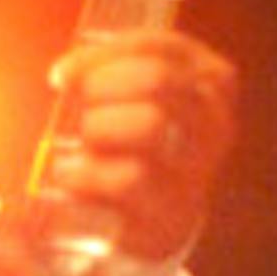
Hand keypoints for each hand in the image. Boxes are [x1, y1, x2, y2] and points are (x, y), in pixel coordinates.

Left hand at [41, 29, 237, 261]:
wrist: (159, 226)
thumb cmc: (138, 147)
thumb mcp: (139, 100)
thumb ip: (110, 74)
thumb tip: (63, 75)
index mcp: (210, 83)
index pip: (163, 48)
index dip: (105, 54)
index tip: (62, 75)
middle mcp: (214, 124)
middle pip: (159, 79)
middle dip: (104, 86)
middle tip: (79, 107)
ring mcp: (198, 172)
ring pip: (150, 124)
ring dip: (100, 127)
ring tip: (82, 145)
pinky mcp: (171, 215)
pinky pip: (126, 180)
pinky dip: (86, 173)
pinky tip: (70, 175)